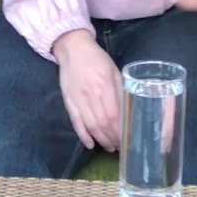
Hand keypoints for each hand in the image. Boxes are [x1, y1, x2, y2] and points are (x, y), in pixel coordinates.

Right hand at [52, 30, 121, 151]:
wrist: (73, 49)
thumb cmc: (97, 59)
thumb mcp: (113, 70)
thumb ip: (119, 89)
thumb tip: (128, 109)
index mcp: (105, 85)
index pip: (113, 114)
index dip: (120, 130)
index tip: (127, 139)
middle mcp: (92, 95)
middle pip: (103, 123)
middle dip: (112, 138)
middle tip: (120, 147)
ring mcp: (78, 100)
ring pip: (90, 126)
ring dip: (101, 140)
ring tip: (109, 147)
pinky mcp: (68, 102)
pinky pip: (76, 122)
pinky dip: (83, 135)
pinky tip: (90, 144)